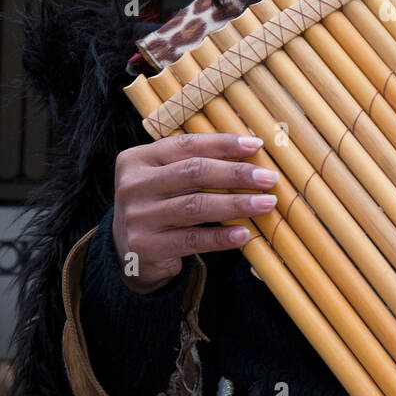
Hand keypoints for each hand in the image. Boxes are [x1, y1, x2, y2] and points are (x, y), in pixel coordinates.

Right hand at [111, 134, 278, 292]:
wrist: (127, 252)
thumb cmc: (158, 205)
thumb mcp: (165, 178)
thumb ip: (193, 163)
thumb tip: (250, 148)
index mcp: (137, 159)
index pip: (186, 145)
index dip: (223, 143)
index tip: (256, 145)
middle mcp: (134, 185)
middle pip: (193, 173)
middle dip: (236, 174)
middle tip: (269, 178)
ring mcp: (137, 217)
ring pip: (195, 206)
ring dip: (236, 204)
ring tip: (266, 203)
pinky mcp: (145, 246)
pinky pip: (192, 239)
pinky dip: (221, 237)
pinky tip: (244, 233)